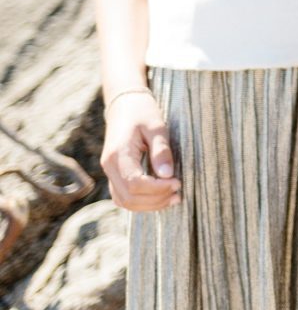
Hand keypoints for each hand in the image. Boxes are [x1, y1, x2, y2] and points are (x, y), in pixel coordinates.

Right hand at [100, 91, 179, 210]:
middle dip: (155, 200)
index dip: (157, 189)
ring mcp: (109, 172)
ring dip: (149, 205)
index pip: (135, 183)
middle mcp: (108, 166)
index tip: (177, 183)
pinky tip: (160, 196)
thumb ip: (161, 151)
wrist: (124, 104)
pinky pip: (124, 196)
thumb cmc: (142, 112)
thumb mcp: (157, 126)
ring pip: (125, 201)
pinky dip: (141, 201)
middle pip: (129, 197)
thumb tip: (167, 175)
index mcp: (118, 154)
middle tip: (178, 193)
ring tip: (173, 197)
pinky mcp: (115, 174)